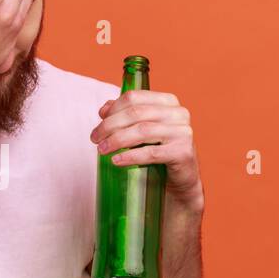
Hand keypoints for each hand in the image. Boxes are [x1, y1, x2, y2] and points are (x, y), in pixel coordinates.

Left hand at [91, 90, 203, 212]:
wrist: (180, 180)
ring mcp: (183, 132)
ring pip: (142, 131)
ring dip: (117, 140)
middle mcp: (178, 113)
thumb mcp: (141, 130)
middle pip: (136, 113)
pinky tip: (116, 160)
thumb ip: (125, 116)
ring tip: (101, 150)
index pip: (134, 97)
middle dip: (110, 125)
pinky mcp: (183, 152)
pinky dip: (130, 156)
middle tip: (95, 139)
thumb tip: (103, 110)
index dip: (113, 109)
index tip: (99, 122)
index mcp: (168, 102)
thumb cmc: (159, 151)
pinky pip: (151, 152)